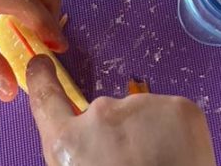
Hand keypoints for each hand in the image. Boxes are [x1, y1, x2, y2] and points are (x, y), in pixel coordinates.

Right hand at [27, 56, 216, 165]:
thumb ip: (79, 152)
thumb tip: (90, 146)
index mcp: (67, 142)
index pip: (46, 99)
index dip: (42, 79)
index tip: (41, 64)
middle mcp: (100, 114)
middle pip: (106, 115)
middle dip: (118, 134)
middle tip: (132, 163)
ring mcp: (142, 105)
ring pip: (142, 114)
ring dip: (148, 132)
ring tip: (156, 163)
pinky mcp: (179, 106)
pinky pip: (171, 114)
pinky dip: (174, 132)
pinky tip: (175, 155)